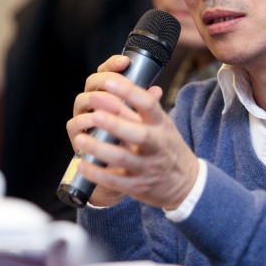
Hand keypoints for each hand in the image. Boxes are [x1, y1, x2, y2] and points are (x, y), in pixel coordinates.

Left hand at [65, 55, 199, 208]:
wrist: (185, 184)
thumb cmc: (168, 148)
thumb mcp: (164, 125)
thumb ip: (147, 105)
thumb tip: (131, 78)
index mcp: (161, 125)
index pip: (148, 105)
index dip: (129, 92)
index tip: (108, 82)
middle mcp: (156, 146)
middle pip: (138, 134)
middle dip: (114, 122)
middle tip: (93, 112)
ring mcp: (147, 168)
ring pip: (122, 159)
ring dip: (100, 149)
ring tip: (80, 139)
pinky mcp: (137, 186)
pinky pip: (114, 181)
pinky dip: (97, 173)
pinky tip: (82, 164)